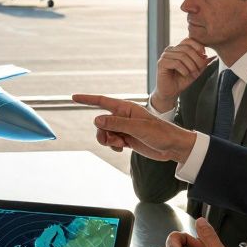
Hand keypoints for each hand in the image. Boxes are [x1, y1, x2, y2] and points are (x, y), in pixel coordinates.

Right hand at [71, 93, 196, 162]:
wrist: (173, 147)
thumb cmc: (160, 133)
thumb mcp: (138, 128)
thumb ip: (116, 123)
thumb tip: (96, 119)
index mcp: (126, 108)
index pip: (102, 101)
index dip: (87, 99)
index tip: (73, 97)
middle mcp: (123, 117)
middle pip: (100, 122)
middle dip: (102, 132)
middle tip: (111, 140)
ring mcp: (124, 128)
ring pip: (104, 133)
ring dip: (108, 141)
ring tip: (120, 145)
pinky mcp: (127, 139)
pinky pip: (111, 142)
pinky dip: (113, 146)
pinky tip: (123, 148)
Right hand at [150, 38, 212, 111]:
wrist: (170, 92)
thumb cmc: (182, 80)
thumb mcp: (196, 70)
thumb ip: (203, 63)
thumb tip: (214, 56)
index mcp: (177, 48)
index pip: (188, 40)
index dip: (198, 46)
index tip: (204, 56)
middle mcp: (170, 50)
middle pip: (187, 48)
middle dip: (197, 59)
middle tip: (199, 70)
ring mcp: (164, 56)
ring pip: (182, 56)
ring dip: (191, 66)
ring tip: (193, 74)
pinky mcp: (161, 63)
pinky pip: (176, 63)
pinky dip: (184, 69)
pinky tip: (185, 74)